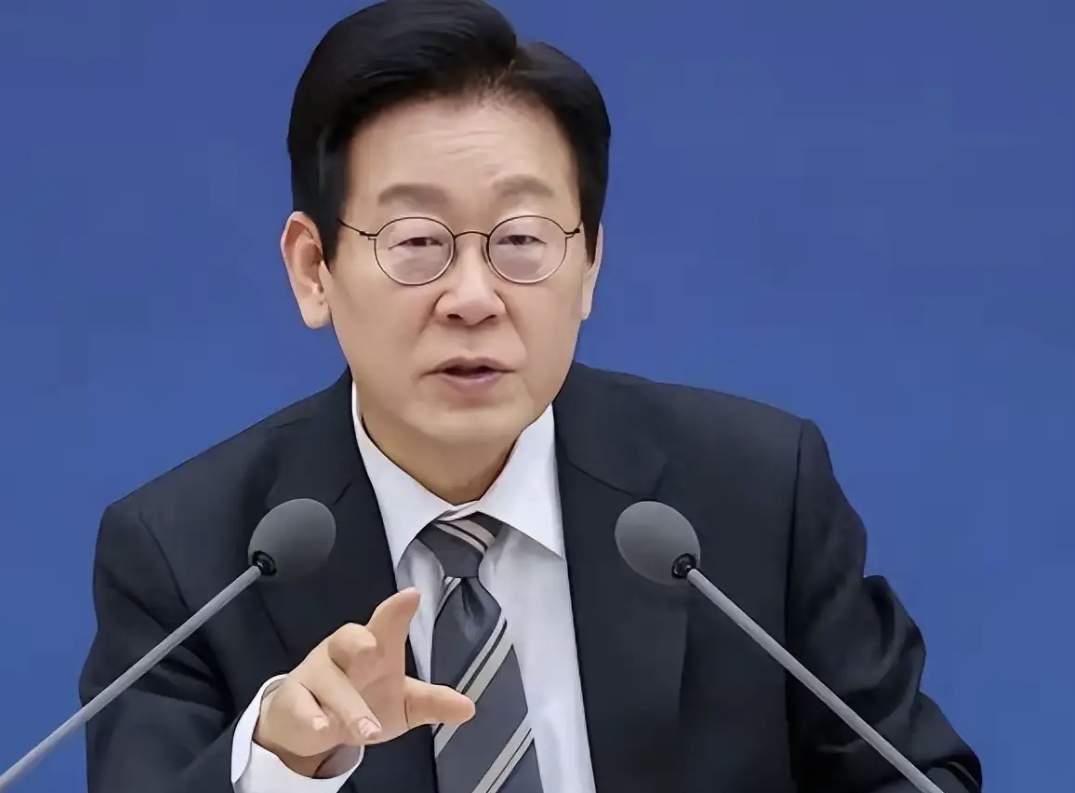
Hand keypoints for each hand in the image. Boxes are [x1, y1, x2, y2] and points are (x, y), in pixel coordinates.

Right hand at [253, 588, 473, 776]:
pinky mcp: (294, 699)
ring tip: (368, 730)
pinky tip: (323, 727)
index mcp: (374, 645)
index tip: (412, 595)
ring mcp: (316, 674)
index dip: (397, 609)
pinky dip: (311, 716)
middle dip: (360, 643)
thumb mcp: (403, 704)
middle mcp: (343, 653)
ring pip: (331, 682)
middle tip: (374, 651)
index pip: (386, 622)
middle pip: (349, 638)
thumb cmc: (362, 697)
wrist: (311, 723)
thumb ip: (432, 702)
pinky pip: (300, 705)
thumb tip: (469, 708)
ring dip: (349, 706)